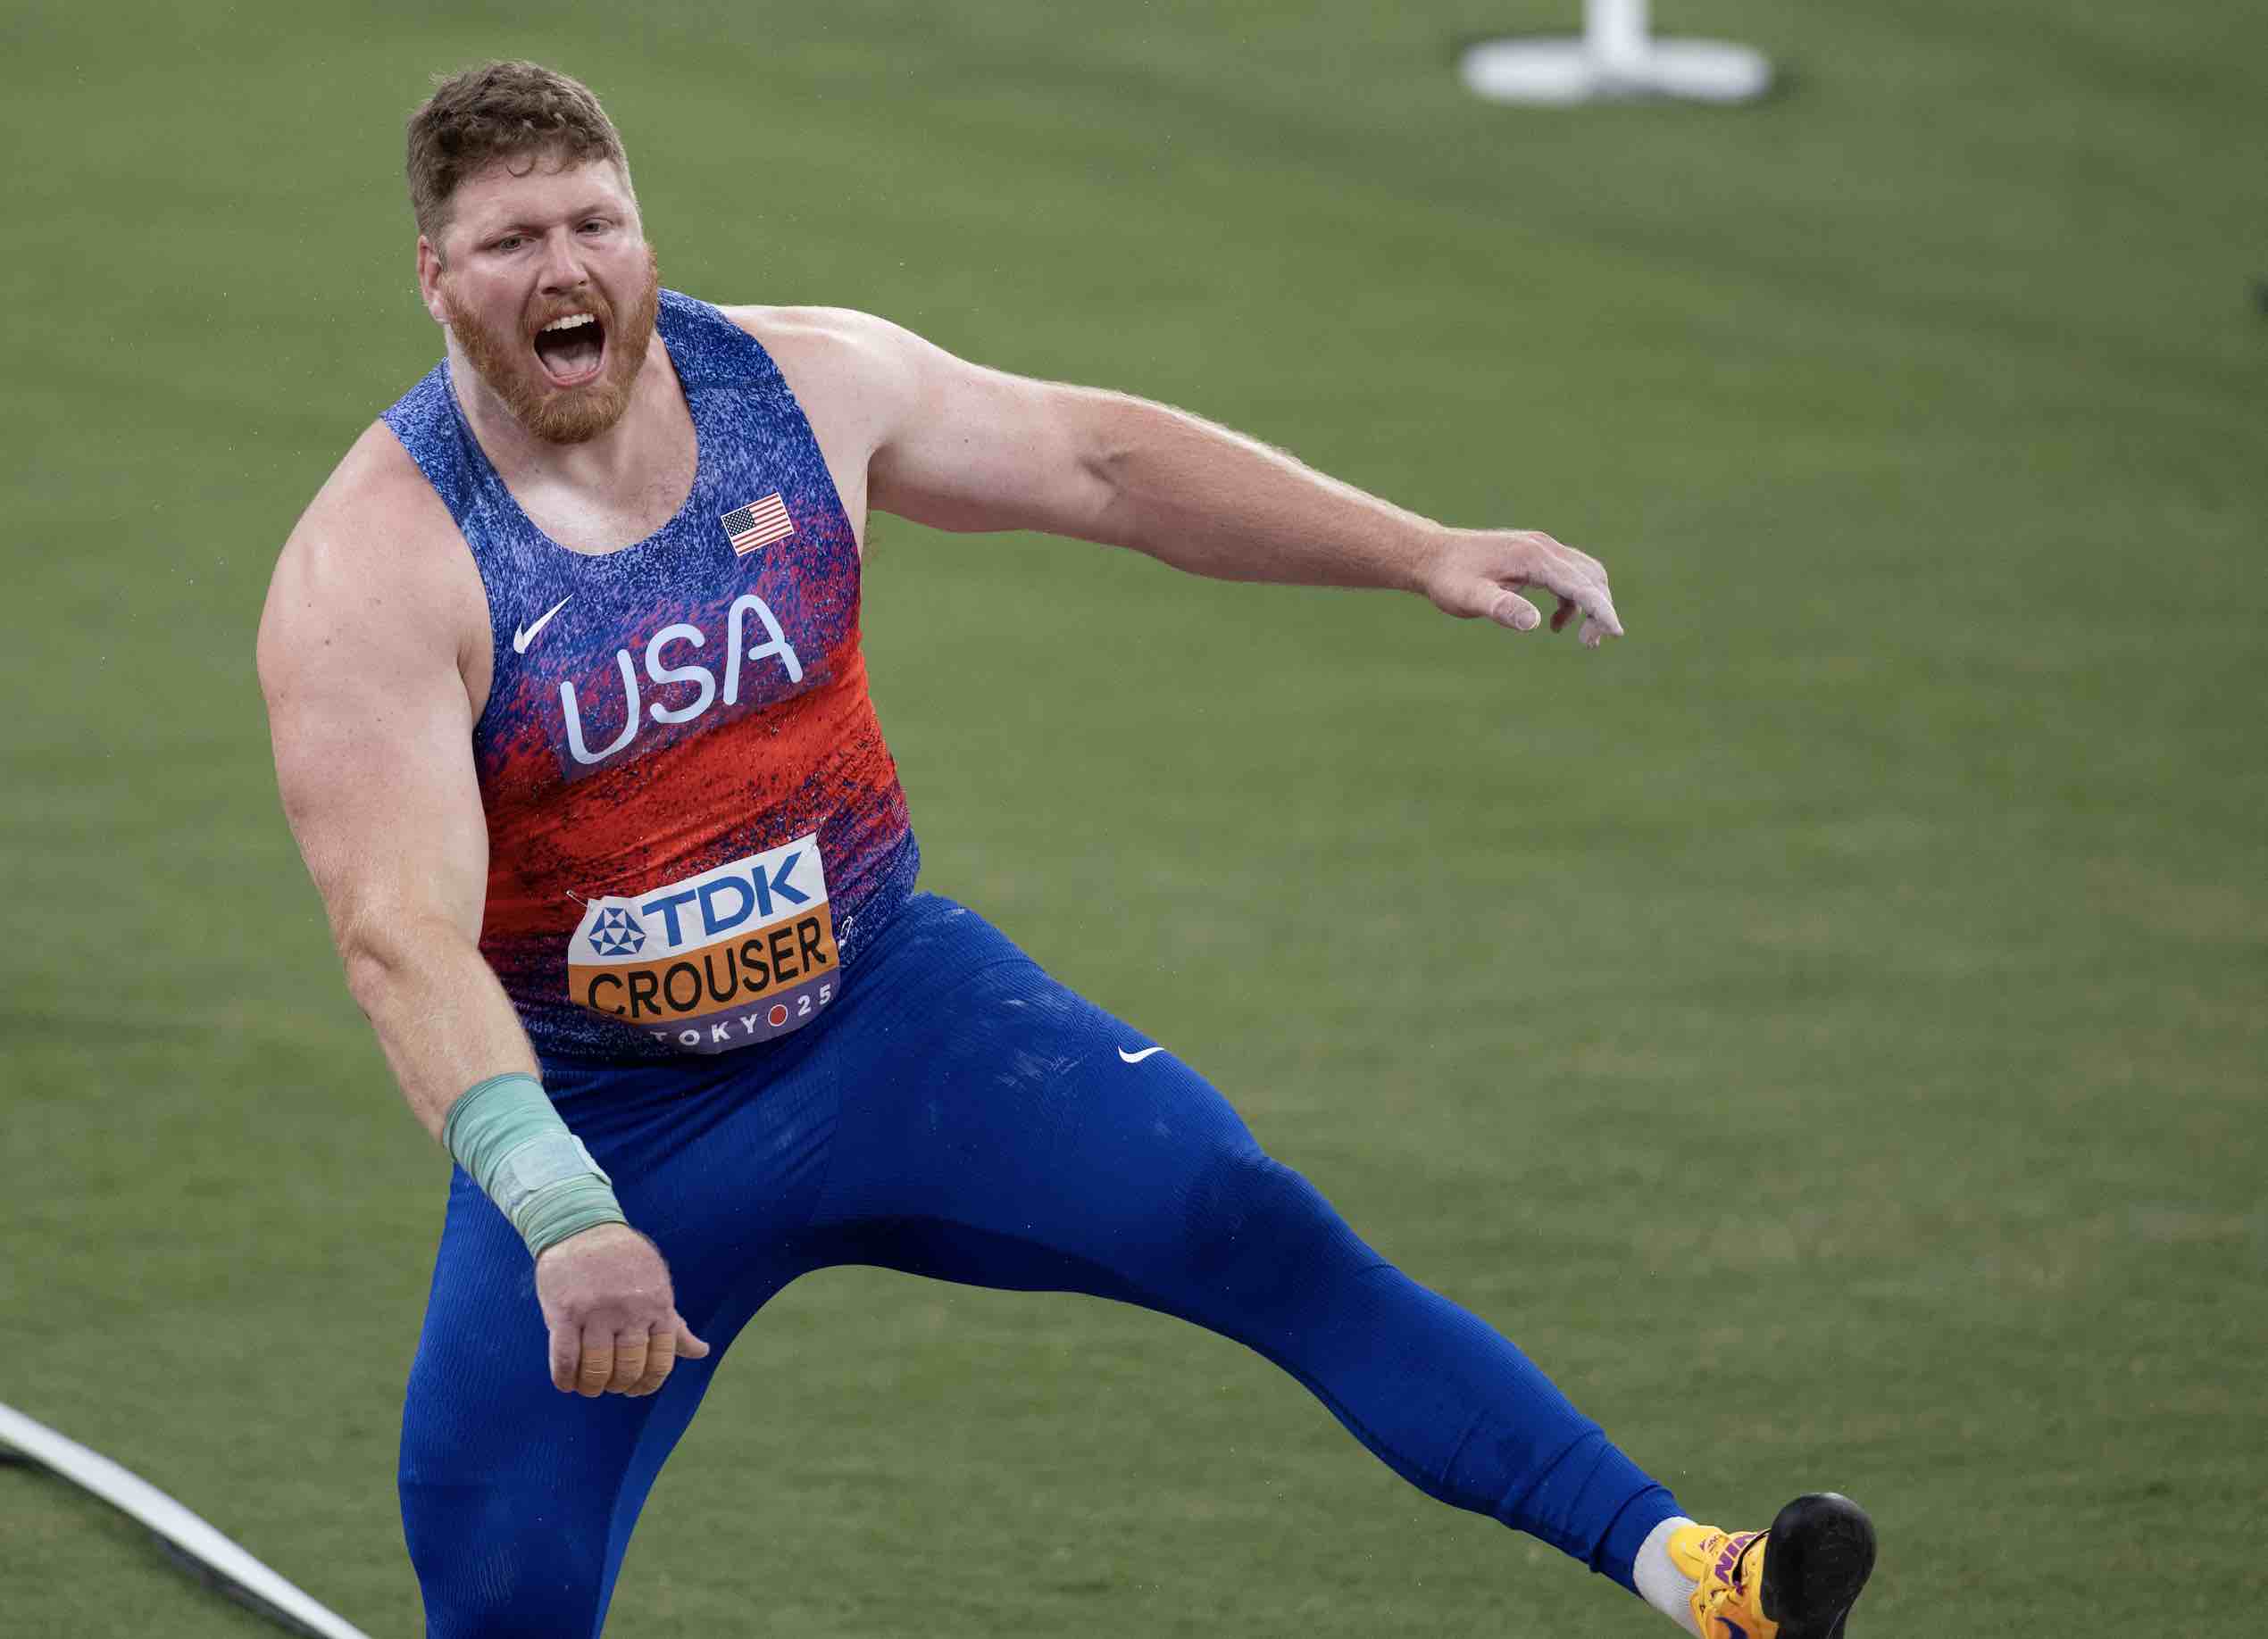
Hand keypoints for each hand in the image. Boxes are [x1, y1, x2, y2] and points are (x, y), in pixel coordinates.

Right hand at [534, 1222, 711, 1397]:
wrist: (582, 1225)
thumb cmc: (625, 1261)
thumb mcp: (657, 1285)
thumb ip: (673, 1323)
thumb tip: (701, 1351)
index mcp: (658, 1305)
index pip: (661, 1361)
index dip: (648, 1383)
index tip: (635, 1388)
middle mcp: (630, 1310)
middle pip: (628, 1368)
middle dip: (620, 1386)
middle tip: (611, 1386)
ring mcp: (596, 1312)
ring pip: (596, 1369)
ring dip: (592, 1386)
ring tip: (589, 1386)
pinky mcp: (564, 1312)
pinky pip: (565, 1359)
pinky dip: (565, 1379)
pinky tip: (567, 1383)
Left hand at [1422, 528, 1623, 648]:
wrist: (1431, 556)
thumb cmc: (1449, 579)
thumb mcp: (1469, 598)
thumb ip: (1501, 608)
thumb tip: (1534, 623)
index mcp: (1533, 557)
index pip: (1580, 584)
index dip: (1601, 609)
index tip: (1616, 633)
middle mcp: (1543, 547)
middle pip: (1591, 576)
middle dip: (1600, 609)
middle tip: (1591, 644)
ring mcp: (1540, 549)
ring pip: (1584, 574)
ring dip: (1591, 604)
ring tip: (1585, 639)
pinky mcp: (1534, 556)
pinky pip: (1568, 576)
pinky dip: (1573, 600)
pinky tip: (1556, 625)